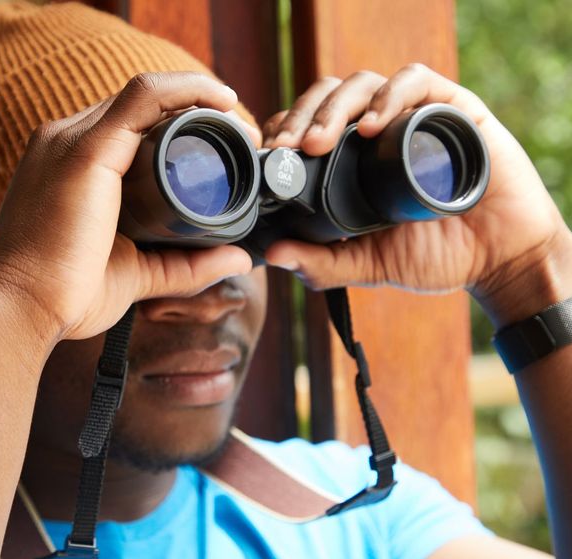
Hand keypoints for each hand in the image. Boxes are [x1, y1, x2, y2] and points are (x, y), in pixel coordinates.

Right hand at [0, 72, 253, 343]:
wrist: (26, 310)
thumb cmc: (71, 293)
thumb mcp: (140, 273)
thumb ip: (188, 266)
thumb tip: (238, 259)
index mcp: (76, 165)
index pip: (133, 127)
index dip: (183, 128)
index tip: (227, 148)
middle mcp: (68, 141)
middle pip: (144, 107)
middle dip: (199, 112)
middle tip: (242, 137)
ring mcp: (73, 139)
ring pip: (148, 94)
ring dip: (200, 99)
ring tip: (239, 123)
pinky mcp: (86, 149)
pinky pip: (144, 98)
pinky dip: (187, 91)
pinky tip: (222, 101)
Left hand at [263, 65, 571, 321]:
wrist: (497, 257)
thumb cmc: (435, 255)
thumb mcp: (369, 264)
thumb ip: (324, 264)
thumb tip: (273, 257)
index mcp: (353, 161)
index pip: (307, 128)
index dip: (285, 133)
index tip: (270, 156)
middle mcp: (377, 134)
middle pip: (327, 101)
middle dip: (301, 119)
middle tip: (287, 148)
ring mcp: (411, 117)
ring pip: (361, 86)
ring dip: (334, 107)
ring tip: (318, 142)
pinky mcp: (450, 108)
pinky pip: (415, 83)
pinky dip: (390, 97)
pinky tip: (372, 126)